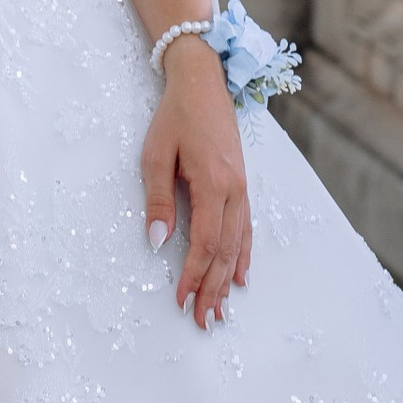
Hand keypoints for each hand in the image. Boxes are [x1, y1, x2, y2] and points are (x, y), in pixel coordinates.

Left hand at [141, 40, 249, 331]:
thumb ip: (158, 200)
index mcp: (212, 183)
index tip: (183, 300)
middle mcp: (234, 190)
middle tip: (203, 320)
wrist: (203, 83)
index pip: (205, 242)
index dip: (194, 274)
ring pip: (238, 243)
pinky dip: (243, 255)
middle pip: (225, 250)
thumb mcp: (155, 155)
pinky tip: (240, 276)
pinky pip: (246, 228)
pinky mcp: (241, 185)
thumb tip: (156, 241)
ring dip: (227, 278)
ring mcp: (242, 188)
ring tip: (220, 308)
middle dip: (212, 287)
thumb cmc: (175, 116)